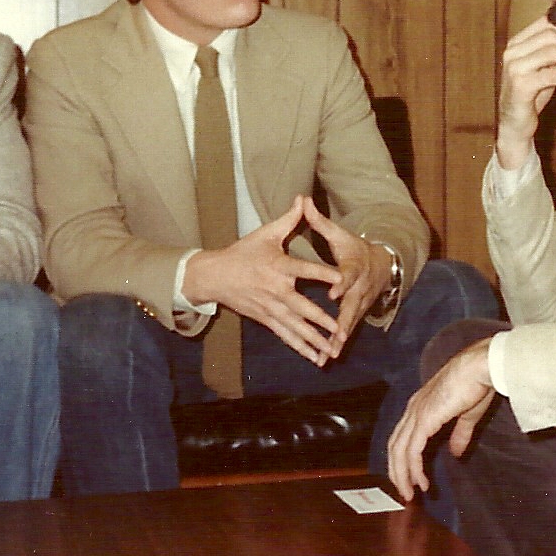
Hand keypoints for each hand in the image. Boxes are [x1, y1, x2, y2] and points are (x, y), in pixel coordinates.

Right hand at [183, 196, 346, 365]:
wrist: (215, 276)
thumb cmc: (243, 252)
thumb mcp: (265, 234)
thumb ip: (288, 219)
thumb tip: (303, 198)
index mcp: (278, 266)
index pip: (304, 270)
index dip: (322, 274)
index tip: (340, 280)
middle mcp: (275, 290)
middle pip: (301, 307)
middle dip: (320, 320)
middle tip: (339, 329)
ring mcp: (270, 308)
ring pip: (295, 327)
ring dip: (313, 339)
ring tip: (331, 351)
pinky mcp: (266, 319)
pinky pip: (285, 335)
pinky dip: (300, 347)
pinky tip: (315, 358)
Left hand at [302, 197, 391, 355]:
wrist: (382, 264)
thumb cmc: (354, 247)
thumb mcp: (339, 234)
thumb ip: (319, 221)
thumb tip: (303, 200)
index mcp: (353, 267)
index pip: (347, 276)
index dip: (341, 284)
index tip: (333, 293)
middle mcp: (359, 288)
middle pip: (351, 306)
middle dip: (343, 322)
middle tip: (336, 335)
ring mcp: (360, 303)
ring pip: (350, 323)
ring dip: (340, 339)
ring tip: (329, 354)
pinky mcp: (358, 314)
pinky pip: (347, 330)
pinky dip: (338, 344)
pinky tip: (326, 357)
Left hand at [386, 338, 495, 501]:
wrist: (481, 367)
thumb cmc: (477, 384)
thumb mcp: (467, 415)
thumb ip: (459, 434)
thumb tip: (456, 452)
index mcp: (420, 405)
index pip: (403, 436)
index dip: (403, 458)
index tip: (410, 478)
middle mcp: (413, 409)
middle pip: (394, 446)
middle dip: (397, 471)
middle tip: (405, 492)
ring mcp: (417, 414)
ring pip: (399, 451)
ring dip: (403, 475)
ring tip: (410, 494)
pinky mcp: (424, 420)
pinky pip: (413, 451)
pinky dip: (414, 469)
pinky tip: (421, 482)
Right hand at [497, 17, 555, 168]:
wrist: (515, 124)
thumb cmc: (531, 95)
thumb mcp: (543, 68)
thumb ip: (554, 53)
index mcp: (516, 44)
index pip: (545, 23)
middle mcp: (512, 52)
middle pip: (550, 35)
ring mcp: (514, 67)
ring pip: (553, 52)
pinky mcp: (521, 85)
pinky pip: (553, 74)